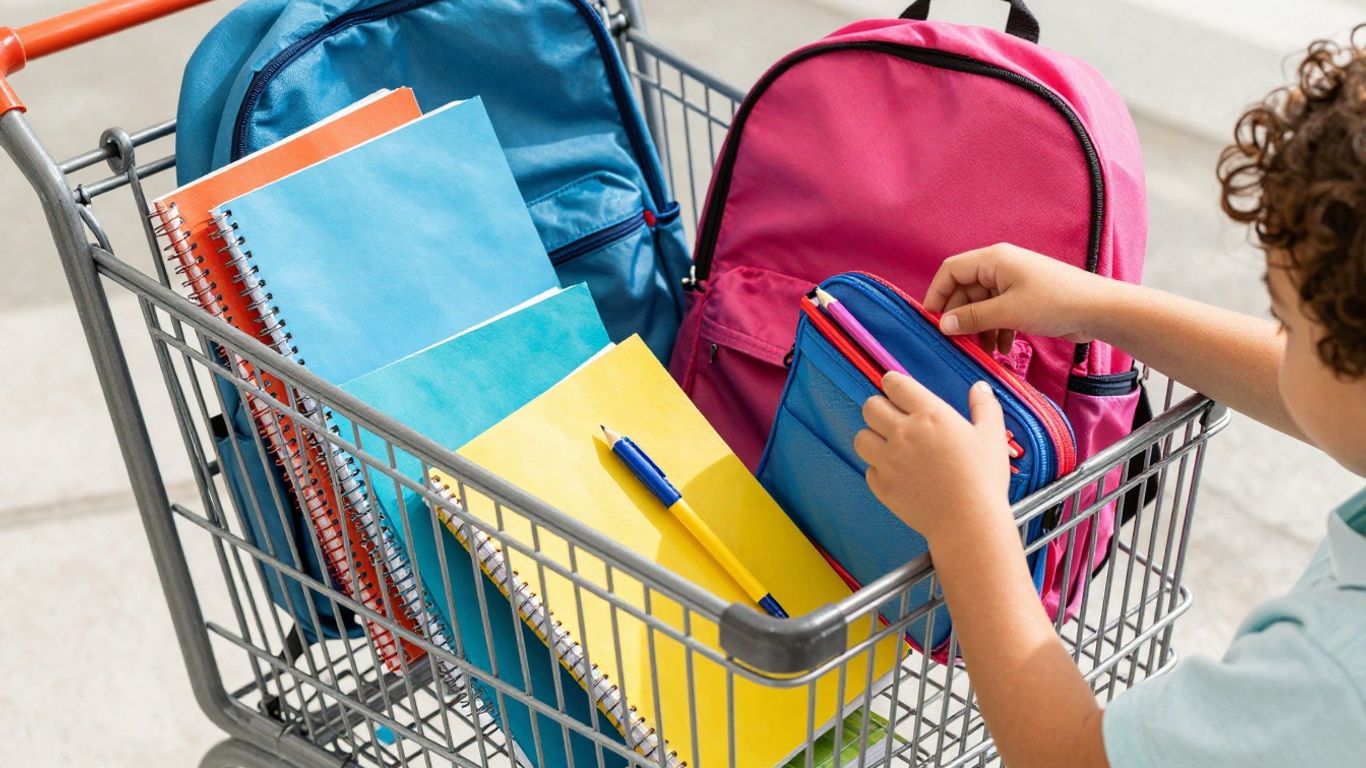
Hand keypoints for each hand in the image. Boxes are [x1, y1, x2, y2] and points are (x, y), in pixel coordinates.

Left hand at [854, 373, 1013, 544]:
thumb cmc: (983, 479)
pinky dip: (878, 470)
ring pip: (861, 437)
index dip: (893, 383)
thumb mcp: (992, 436)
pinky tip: (897, 474)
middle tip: (894, 418)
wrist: (968, 522)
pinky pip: (868, 469)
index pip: (894, 384)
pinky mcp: (882, 486)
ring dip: (873, 438)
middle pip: (870, 407)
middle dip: (879, 408)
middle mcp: (903, 433)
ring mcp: (888, 460)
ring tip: (891, 446)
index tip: (898, 390)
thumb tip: (980, 387)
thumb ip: (985, 406)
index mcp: (929, 415)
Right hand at [924, 243, 1113, 353]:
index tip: (931, 321)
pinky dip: (997, 330)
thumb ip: (973, 318)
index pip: (951, 271)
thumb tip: (944, 324)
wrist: (1098, 309)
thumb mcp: (1008, 311)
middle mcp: (1000, 268)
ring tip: (986, 350)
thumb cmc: (1056, 302)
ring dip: (980, 329)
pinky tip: (1005, 348)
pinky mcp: (1024, 299)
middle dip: (961, 318)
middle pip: (964, 291)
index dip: (937, 294)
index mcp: (993, 260)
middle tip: (958, 343)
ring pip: (981, 306)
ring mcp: (1012, 284)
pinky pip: (998, 313)